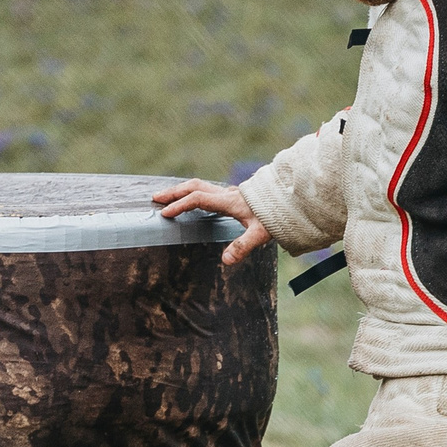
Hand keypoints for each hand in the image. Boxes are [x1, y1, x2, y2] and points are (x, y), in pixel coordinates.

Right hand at [152, 178, 273, 265]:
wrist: (290, 200)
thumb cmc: (276, 217)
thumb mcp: (261, 234)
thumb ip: (243, 246)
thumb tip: (226, 260)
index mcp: (229, 201)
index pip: (198, 199)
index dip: (180, 205)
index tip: (165, 214)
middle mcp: (227, 194)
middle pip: (194, 187)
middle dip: (173, 193)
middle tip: (156, 199)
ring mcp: (230, 193)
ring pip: (200, 186)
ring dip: (182, 191)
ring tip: (167, 198)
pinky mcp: (234, 196)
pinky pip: (207, 190)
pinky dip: (193, 193)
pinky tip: (191, 201)